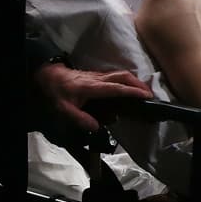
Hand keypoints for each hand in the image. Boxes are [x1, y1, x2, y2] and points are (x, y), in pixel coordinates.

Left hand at [34, 63, 153, 131]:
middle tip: (149, 94)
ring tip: (144, 92)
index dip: (132, 91)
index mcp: (93, 87)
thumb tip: (96, 127)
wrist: (50, 76)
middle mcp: (99, 79)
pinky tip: (131, 89)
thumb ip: (80, 118)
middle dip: (138, 84)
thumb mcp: (64, 108)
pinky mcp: (99, 76)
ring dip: (135, 81)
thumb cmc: (58, 92)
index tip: (145, 95)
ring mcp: (99, 75)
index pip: (117, 88)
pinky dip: (128, 81)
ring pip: (121, 74)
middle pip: (123, 76)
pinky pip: (117, 76)